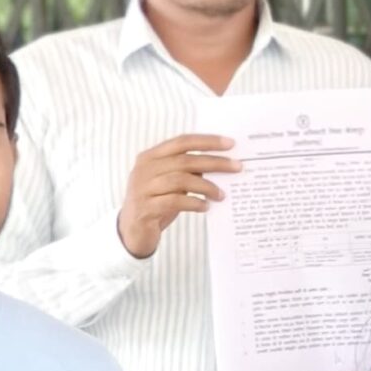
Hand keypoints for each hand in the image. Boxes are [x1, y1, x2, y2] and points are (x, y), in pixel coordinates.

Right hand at [115, 134, 240, 259]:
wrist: (133, 230)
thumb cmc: (158, 202)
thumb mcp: (170, 183)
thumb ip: (187, 171)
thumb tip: (222, 164)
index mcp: (151, 157)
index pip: (182, 142)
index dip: (207, 141)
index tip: (230, 144)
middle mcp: (144, 169)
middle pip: (185, 160)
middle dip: (215, 163)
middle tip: (237, 167)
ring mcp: (143, 188)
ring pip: (180, 180)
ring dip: (206, 186)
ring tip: (222, 195)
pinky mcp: (145, 208)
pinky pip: (174, 202)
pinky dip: (194, 203)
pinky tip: (205, 207)